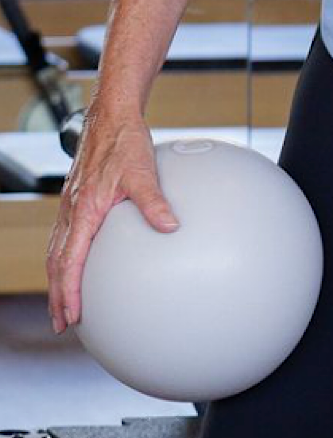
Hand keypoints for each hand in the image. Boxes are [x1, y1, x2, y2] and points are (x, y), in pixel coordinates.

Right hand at [46, 102, 180, 334]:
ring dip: (59, 278)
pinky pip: (65, 235)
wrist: (110, 115)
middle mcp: (71, 210)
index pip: (68, 260)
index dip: (67, 290)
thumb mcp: (143, 170)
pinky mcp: (76, 197)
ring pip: (57, 249)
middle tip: (61, 322)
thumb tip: (170, 227)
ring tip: (65, 302)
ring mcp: (70, 204)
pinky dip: (65, 256)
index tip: (69, 315)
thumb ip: (155, 201)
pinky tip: (79, 261)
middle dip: (57, 294)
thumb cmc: (125, 141)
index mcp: (83, 209)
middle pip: (56, 262)